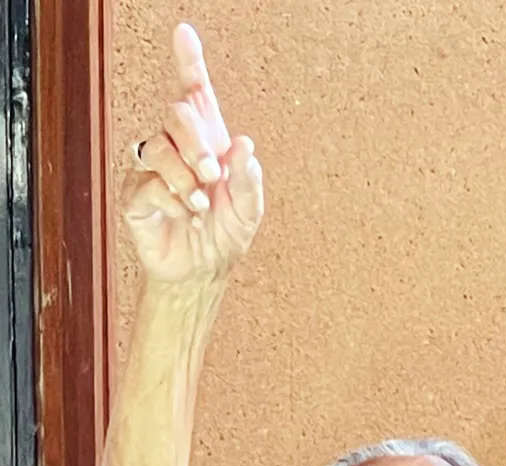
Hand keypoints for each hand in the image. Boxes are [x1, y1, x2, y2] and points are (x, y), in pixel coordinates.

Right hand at [123, 24, 263, 284]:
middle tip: (210, 174)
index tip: (184, 33)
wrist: (201, 271)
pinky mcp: (135, 191)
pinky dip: (171, 199)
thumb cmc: (224, 236)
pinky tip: (183, 214)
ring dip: (183, 175)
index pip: (195, 94)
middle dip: (196, 142)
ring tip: (200, 204)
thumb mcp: (249, 212)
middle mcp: (178, 147)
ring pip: (157, 146)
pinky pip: (146, 181)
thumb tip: (244, 146)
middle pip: (177, 114)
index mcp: (208, 143)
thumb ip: (249, 180)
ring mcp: (154, 167)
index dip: (189, 62)